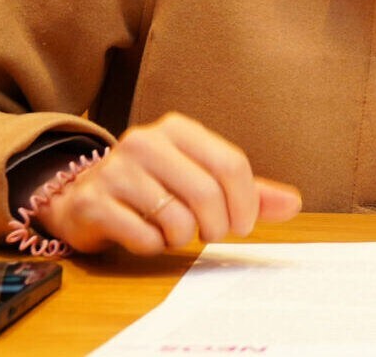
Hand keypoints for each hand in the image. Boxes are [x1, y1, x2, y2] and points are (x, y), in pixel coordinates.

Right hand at [40, 112, 302, 254]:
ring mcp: (115, 170)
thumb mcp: (201, 179)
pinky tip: (145, 234)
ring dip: (182, 237)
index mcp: (178, 129)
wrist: (83, 197)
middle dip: (217, 225)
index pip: (230, 164)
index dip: (245, 202)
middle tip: (211, 234)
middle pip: (207, 193)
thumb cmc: (154, 187)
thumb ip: (248, 191)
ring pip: (176, 218)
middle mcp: (144, 142)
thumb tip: (292, 204)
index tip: (243, 224)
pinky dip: (153, 245)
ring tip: (172, 230)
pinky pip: (143, 237)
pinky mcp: (93, 202)